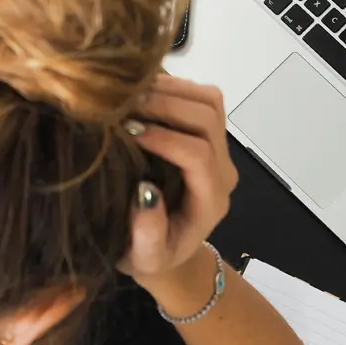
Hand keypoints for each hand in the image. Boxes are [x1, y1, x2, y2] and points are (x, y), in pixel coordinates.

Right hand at [120, 75, 237, 284]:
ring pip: (209, 101)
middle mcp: (222, 170)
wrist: (168, 249)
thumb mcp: (145, 258)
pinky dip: (172, 86)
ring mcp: (219, 148)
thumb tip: (145, 192)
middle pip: (208, 119)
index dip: (165, 139)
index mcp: (210, 200)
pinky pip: (201, 97)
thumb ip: (148, 234)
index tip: (127, 132)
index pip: (198, 155)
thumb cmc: (152, 256)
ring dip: (170, 90)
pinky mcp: (208, 133)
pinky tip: (140, 92)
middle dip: (166, 105)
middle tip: (123, 105)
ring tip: (130, 94)